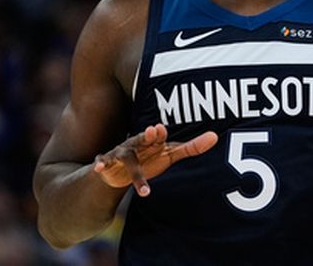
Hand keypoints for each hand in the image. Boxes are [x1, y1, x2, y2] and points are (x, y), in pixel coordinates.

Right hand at [93, 123, 217, 195]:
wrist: (120, 171)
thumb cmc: (151, 158)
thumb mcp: (171, 154)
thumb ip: (192, 147)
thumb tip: (215, 137)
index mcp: (152, 140)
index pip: (157, 135)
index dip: (159, 133)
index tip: (162, 129)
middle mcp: (136, 143)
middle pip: (142, 138)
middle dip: (147, 135)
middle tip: (154, 131)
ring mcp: (121, 153)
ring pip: (125, 156)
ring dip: (130, 166)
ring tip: (135, 182)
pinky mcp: (107, 163)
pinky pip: (102, 162)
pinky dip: (100, 164)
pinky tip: (97, 168)